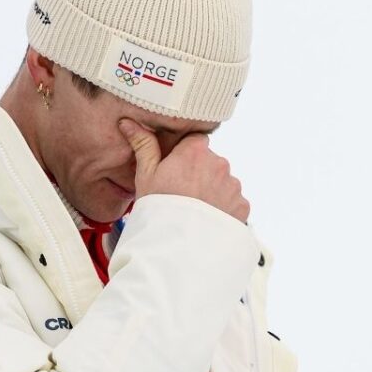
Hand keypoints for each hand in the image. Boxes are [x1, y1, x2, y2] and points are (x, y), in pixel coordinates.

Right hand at [118, 118, 249, 223]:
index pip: (196, 140)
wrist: (178, 248)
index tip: (177, 168)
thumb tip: (128, 123)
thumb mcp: (146, 175)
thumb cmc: (158, 209)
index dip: (186, 154)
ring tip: (195, 211)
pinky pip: (234, 202)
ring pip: (223, 182)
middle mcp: (219, 163)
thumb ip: (144, 146)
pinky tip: (207, 221)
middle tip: (182, 195)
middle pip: (211, 162)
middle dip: (200, 174)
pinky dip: (224, 209)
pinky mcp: (243, 206)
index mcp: (195, 151)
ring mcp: (233, 185)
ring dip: (213, 191)